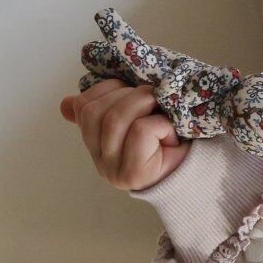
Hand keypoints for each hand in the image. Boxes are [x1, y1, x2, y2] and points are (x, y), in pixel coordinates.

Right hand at [59, 77, 191, 190]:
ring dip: (143, 103)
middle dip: (128, 94)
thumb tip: (65, 103)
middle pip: (96, 112)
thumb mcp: (137, 118)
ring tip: (162, 109)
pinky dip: (160, 124)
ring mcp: (113, 171)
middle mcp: (100, 161)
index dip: (108, 88)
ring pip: (115, 119)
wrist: (197, 170)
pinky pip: (139, 132)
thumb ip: (106, 107)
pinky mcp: (133, 174)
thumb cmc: (169, 140)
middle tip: (154, 97)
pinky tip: (170, 135)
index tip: (131, 90)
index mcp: (95, 143)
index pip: (83, 107)